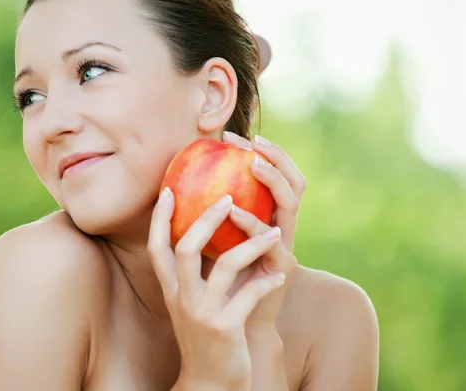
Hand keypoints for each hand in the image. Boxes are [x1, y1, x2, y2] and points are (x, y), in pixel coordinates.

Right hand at [148, 189, 286, 390]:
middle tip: (227, 198)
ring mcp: (202, 314)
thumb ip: (194, 277)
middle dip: (207, 218)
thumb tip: (207, 240)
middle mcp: (181, 299)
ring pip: (225, 265)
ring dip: (253, 244)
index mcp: (171, 290)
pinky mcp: (225, 329)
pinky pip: (250, 294)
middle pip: (186, 247)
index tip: (168, 190)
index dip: (159, 218)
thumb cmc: (205, 338)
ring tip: (276, 233)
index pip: (157, 248)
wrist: (209, 385)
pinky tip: (281, 275)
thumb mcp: (191, 305)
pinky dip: (268, 282)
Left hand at [222, 131, 304, 327]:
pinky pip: (271, 242)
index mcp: (268, 218)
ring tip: (252, 164)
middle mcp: (281, 228)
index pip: (275, 175)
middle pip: (293, 181)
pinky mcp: (283, 269)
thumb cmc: (218, 282)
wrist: (234, 328)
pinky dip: (252, 224)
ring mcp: (286, 246)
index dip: (260, 151)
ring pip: (290, 205)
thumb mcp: (211, 242)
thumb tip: (172, 183)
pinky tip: (232, 211)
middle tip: (251, 141)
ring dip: (272, 181)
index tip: (230, 136)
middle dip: (275, 156)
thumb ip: (204, 216)